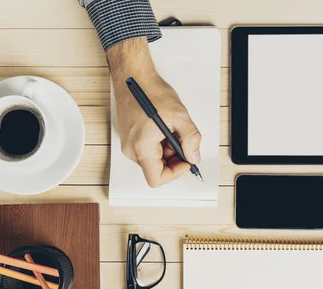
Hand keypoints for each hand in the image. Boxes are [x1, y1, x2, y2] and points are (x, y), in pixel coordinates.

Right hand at [107, 38, 201, 187]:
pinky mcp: (130, 138)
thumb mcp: (180, 116)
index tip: (185, 161)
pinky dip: (160, 144)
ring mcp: (129, 144)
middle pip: (156, 169)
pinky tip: (164, 128)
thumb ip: (191, 140)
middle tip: (183, 141)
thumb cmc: (151, 91)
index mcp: (142, 147)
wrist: (133, 76)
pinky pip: (147, 150)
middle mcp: (131, 149)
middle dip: (173, 159)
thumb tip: (193, 156)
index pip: (156, 178)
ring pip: (153, 160)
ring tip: (173, 129)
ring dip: (167, 150)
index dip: (175, 173)